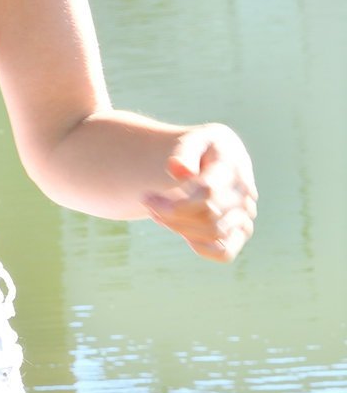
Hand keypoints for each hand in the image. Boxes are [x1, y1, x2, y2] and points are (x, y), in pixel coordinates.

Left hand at [141, 123, 256, 262]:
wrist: (216, 160)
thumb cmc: (200, 150)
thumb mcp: (192, 140)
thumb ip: (185, 151)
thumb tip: (178, 169)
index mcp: (234, 165)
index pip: (208, 192)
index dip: (175, 202)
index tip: (146, 197)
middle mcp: (245, 193)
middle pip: (208, 214)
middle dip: (171, 214)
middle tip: (148, 204)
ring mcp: (246, 215)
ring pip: (213, 232)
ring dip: (179, 227)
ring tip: (158, 214)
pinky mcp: (241, 233)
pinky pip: (224, 252)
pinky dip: (200, 248)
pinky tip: (181, 232)